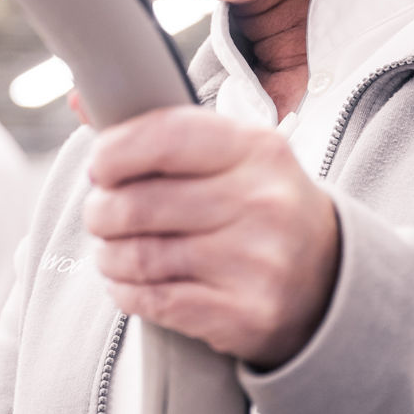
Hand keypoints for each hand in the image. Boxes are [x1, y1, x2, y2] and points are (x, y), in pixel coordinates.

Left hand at [82, 106, 339, 369]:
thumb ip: (164, 132)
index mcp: (257, 150)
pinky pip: (155, 302)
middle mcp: (262, 202)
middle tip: (100, 214)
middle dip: (101, 211)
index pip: (164, 138)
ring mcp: (256, 262)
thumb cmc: (261, 206)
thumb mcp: (235, 156)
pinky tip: (127, 283)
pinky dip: (126, 292)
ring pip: (141, 257)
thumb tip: (82, 99)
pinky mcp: (245, 314)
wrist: (330, 279)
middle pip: (139, 204)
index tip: (99, 167)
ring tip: (111, 251)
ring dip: (109, 255)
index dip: (113, 152)